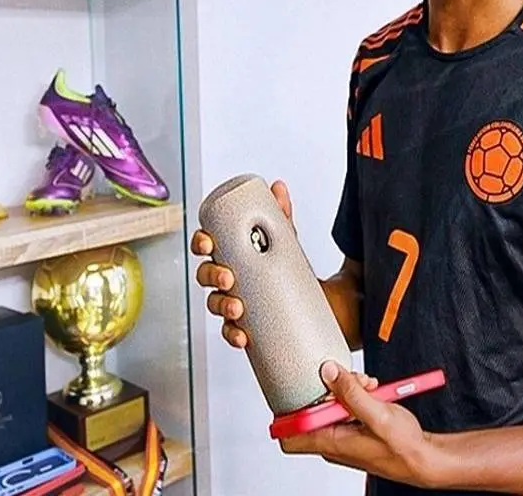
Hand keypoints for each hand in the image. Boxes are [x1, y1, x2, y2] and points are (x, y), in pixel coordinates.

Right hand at [192, 179, 294, 349]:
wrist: (321, 304)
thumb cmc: (292, 270)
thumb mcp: (286, 242)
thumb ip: (280, 216)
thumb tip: (278, 188)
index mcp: (232, 254)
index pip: (206, 245)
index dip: (201, 243)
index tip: (208, 243)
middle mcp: (228, 278)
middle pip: (205, 275)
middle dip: (211, 276)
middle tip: (227, 277)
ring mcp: (234, 301)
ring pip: (214, 303)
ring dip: (221, 305)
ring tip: (237, 307)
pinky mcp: (245, 325)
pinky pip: (230, 331)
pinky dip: (232, 334)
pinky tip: (242, 335)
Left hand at [279, 361, 438, 488]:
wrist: (425, 458)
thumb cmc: (405, 449)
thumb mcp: (379, 415)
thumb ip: (352, 392)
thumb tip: (328, 372)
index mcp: (332, 443)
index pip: (288, 436)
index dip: (288, 412)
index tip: (300, 388)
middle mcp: (333, 441)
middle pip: (312, 409)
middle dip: (329, 389)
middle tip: (350, 380)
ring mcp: (344, 435)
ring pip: (331, 404)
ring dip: (348, 389)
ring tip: (368, 385)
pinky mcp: (355, 428)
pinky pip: (346, 406)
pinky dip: (357, 395)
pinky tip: (372, 391)